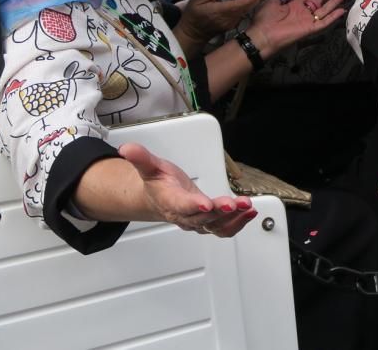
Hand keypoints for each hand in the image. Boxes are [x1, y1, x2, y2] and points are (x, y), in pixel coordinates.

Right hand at [118, 142, 256, 236]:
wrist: (160, 199)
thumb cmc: (159, 184)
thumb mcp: (149, 167)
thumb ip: (141, 159)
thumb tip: (127, 149)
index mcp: (170, 201)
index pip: (181, 205)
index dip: (193, 206)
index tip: (205, 203)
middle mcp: (185, 215)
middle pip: (203, 216)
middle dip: (220, 211)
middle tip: (235, 203)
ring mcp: (198, 221)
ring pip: (216, 225)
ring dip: (234, 218)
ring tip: (248, 207)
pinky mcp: (209, 223)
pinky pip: (224, 229)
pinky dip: (239, 223)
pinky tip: (250, 211)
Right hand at [175, 0, 266, 49]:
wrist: (192, 34)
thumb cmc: (193, 15)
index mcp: (225, 11)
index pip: (246, 2)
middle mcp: (232, 18)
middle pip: (249, 4)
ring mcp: (233, 22)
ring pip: (246, 8)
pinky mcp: (232, 24)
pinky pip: (242, 12)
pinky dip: (242, 2)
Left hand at [247, 0, 347, 56]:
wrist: (263, 35)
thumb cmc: (265, 19)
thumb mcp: (272, 2)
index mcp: (294, 4)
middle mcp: (303, 10)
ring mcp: (308, 20)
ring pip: (325, 8)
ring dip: (335, 0)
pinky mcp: (310, 29)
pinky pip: (324, 22)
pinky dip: (333, 17)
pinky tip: (342, 10)